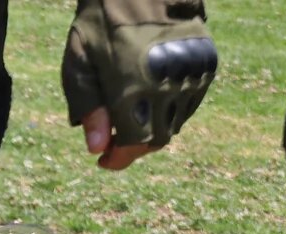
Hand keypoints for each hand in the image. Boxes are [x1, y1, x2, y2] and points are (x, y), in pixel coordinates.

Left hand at [61, 0, 215, 168]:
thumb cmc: (99, 21)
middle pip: (158, 137)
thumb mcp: (79, 63)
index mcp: (133, 88)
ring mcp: (191, 71)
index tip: (105, 159)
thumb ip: (89, 107)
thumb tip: (97, 148)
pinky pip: (192, 99)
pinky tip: (153, 96)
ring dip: (155, 126)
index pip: (135, 144)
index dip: (120, 158)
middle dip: (135, 145)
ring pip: (177, 120)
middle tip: (115, 139)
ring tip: (132, 114)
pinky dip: (172, 107)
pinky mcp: (205, 59)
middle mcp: (167, 83)